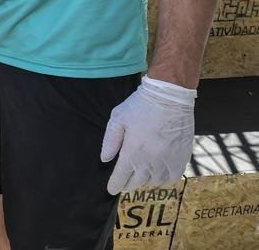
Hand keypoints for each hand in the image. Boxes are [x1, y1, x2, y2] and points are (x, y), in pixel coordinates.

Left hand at [100, 75, 195, 193]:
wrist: (170, 98)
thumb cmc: (140, 106)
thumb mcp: (118, 118)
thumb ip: (110, 141)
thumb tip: (105, 159)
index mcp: (132, 152)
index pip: (121, 177)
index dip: (115, 185)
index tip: (111, 190)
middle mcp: (150, 161)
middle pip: (138, 182)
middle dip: (128, 185)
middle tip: (124, 184)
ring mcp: (168, 161)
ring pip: (155, 181)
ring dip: (146, 182)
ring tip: (140, 178)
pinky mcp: (182, 158)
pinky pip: (173, 177)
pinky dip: (164, 180)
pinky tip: (158, 175)